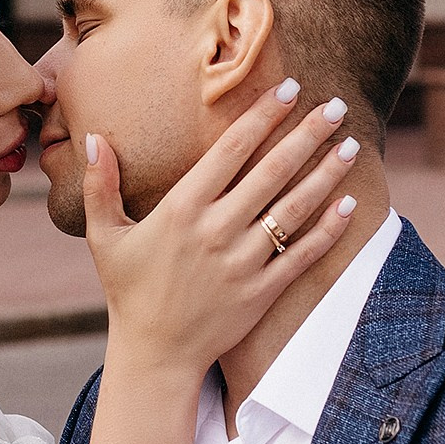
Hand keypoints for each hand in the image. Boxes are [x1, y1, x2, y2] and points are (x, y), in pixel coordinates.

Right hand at [81, 82, 359, 379]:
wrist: (155, 354)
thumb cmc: (130, 289)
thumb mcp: (104, 236)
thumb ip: (99, 186)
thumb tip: (93, 137)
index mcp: (181, 209)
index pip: (231, 150)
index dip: (263, 117)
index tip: (289, 89)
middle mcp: (216, 231)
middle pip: (272, 172)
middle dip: (307, 135)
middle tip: (335, 106)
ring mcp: (242, 263)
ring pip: (293, 210)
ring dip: (326, 175)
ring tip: (351, 146)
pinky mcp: (262, 292)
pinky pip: (302, 255)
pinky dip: (328, 230)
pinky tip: (350, 204)